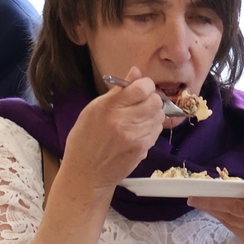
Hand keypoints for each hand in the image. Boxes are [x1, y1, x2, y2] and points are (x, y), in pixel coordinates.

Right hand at [61, 67, 166, 189]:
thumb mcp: (93, 109)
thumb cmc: (85, 139)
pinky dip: (151, 128)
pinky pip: (156, 131)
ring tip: (138, 118)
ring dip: (152, 114)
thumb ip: (118, 91)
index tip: (140, 88)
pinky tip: (139, 131)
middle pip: (155, 101)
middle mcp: (123, 121)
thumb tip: (136, 71)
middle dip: (151, 98)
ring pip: (159, 116)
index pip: (142, 88)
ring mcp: (135, 137)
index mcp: (108, 108)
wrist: (86, 173)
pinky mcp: (143, 149)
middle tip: (141, 103)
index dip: (144, 85)